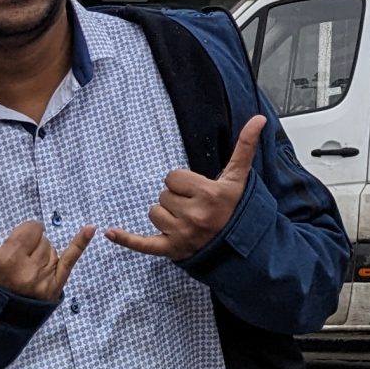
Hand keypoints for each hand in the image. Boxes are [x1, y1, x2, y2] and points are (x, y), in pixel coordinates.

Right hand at [0, 209, 90, 302]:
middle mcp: (29, 270)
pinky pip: (70, 262)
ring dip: (42, 255)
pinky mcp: (53, 289)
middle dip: (30, 246)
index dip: (21, 235)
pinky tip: (91, 228)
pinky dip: (80, 244)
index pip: (31, 229)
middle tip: (15, 263)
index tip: (10, 248)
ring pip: (52, 251)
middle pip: (43, 239)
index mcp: (9, 258)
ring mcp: (43, 281)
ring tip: (24, 271)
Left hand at [105, 115, 265, 262]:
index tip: (199, 191)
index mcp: (208, 194)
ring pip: (154, 213)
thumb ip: (245, 146)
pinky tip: (110, 232)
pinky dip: (126, 239)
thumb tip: (259, 117)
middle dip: (177, 198)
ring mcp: (181, 234)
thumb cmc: (236, 210)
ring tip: (186, 221)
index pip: (173, 177)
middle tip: (196, 208)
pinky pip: (143, 244)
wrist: (239, 248)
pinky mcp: (171, 250)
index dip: (184, 182)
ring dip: (166, 215)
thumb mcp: (240, 178)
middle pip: (163, 195)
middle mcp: (194, 215)